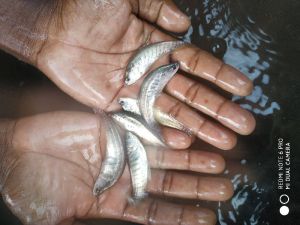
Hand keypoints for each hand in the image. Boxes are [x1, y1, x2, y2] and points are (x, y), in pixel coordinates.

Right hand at [0, 111, 232, 224]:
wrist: (14, 153)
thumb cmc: (32, 190)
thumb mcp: (61, 220)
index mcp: (114, 201)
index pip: (156, 212)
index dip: (182, 217)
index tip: (209, 219)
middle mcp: (124, 174)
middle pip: (169, 182)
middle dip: (197, 186)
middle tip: (225, 187)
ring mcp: (121, 149)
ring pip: (164, 156)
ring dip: (190, 160)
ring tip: (218, 162)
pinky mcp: (114, 127)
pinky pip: (145, 131)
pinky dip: (165, 136)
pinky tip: (187, 139)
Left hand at [36, 0, 254, 150]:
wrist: (52, 29)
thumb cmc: (88, 7)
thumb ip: (159, 7)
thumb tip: (184, 24)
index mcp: (157, 46)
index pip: (196, 63)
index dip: (220, 76)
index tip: (244, 88)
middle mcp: (150, 72)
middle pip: (191, 93)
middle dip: (218, 109)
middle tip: (244, 125)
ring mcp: (134, 92)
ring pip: (173, 111)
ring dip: (198, 126)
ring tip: (224, 141)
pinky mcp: (115, 106)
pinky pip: (142, 121)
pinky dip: (162, 132)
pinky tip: (183, 143)